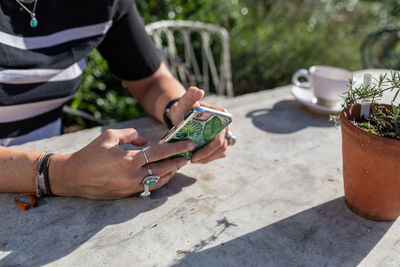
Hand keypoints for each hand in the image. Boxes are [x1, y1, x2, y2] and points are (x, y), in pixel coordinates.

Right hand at [49, 128, 194, 199]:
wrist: (73, 177)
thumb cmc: (90, 154)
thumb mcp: (109, 136)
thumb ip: (130, 134)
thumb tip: (144, 141)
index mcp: (130, 160)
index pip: (160, 153)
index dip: (176, 148)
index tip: (189, 144)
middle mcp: (133, 176)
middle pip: (164, 169)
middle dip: (178, 162)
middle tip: (187, 155)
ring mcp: (131, 187)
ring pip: (159, 181)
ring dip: (170, 173)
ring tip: (177, 165)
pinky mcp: (126, 195)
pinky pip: (148, 188)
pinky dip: (158, 181)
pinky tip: (162, 175)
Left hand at [169, 87, 232, 163]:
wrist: (183, 114)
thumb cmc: (184, 108)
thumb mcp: (185, 102)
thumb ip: (190, 95)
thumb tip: (199, 92)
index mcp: (222, 115)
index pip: (219, 136)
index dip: (208, 148)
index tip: (194, 154)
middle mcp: (227, 125)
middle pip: (222, 146)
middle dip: (207, 155)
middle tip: (192, 160)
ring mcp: (225, 134)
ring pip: (222, 152)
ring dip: (208, 158)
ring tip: (193, 159)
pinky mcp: (222, 142)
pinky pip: (219, 154)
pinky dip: (209, 158)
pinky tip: (197, 158)